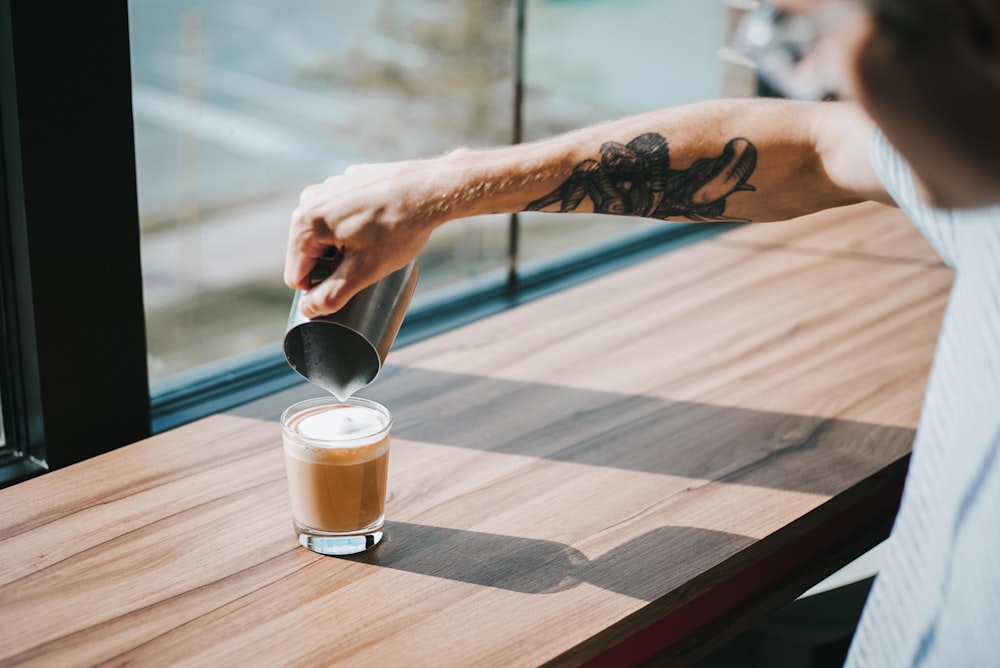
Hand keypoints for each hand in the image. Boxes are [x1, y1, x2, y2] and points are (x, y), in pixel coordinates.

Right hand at [284, 160, 440, 317]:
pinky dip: (352, 226)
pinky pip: (338, 217)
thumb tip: (308, 309)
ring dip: (342, 247)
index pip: (296, 276)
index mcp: (305, 223)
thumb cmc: (400, 228)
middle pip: (307, 254)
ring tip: (373, 244)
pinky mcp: (344, 183)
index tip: (351, 282)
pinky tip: (376, 226)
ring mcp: (327, 188)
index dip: (321, 289)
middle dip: (332, 266)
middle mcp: (309, 200)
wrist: (430, 189)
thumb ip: (332, 295)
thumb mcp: (365, 271)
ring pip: (323, 236)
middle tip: (366, 262)